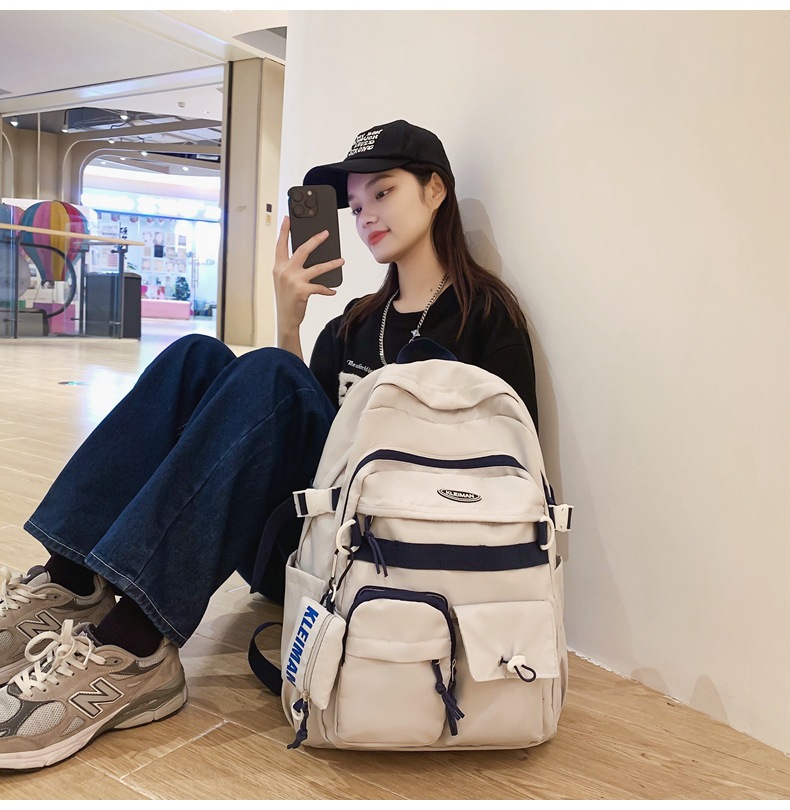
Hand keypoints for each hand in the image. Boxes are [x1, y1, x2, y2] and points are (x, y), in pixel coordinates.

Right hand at [273, 217, 342, 335]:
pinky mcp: (303, 290)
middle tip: (326, 233)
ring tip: (341, 261)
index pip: (281, 245)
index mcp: (278, 266)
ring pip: (317, 267)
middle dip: (316, 240)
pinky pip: (320, 286)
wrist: (285, 318)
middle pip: (303, 250)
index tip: (287, 218)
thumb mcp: (283, 280)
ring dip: (332, 264)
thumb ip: (290, 267)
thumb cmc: (286, 299)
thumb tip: (306, 257)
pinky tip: (332, 290)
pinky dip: (327, 289)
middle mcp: (285, 271)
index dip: (284, 231)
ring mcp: (294, 280)